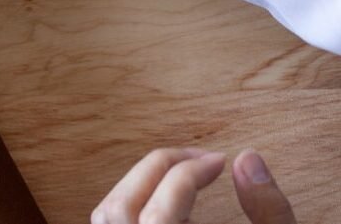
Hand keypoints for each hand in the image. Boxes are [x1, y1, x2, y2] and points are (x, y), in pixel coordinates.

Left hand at [92, 148, 295, 223]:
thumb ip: (269, 214)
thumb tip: (247, 160)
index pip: (162, 210)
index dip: (191, 171)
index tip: (222, 161)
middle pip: (122, 207)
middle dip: (160, 167)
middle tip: (201, 159)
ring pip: (107, 216)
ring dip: (140, 183)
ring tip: (182, 173)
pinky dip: (132, 206)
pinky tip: (165, 203)